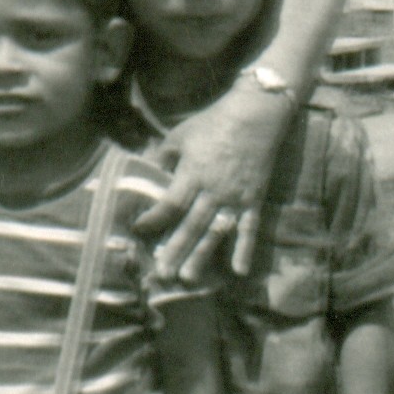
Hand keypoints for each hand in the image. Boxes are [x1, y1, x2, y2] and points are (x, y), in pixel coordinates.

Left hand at [141, 77, 294, 280]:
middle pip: (191, 225)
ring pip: (216, 232)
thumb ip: (161, 156)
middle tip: (161, 274)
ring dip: (202, 256)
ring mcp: (235, 197)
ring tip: (188, 278)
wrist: (255, 114)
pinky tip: (239, 271)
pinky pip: (250, 228)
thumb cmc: (213, 122)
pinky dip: (245, 250)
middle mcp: (214, 189)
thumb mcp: (180, 135)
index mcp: (193, 172)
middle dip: (175, 250)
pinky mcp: (254, 199)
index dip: (153, 218)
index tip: (137, 230)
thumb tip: (141, 169)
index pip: (170, 203)